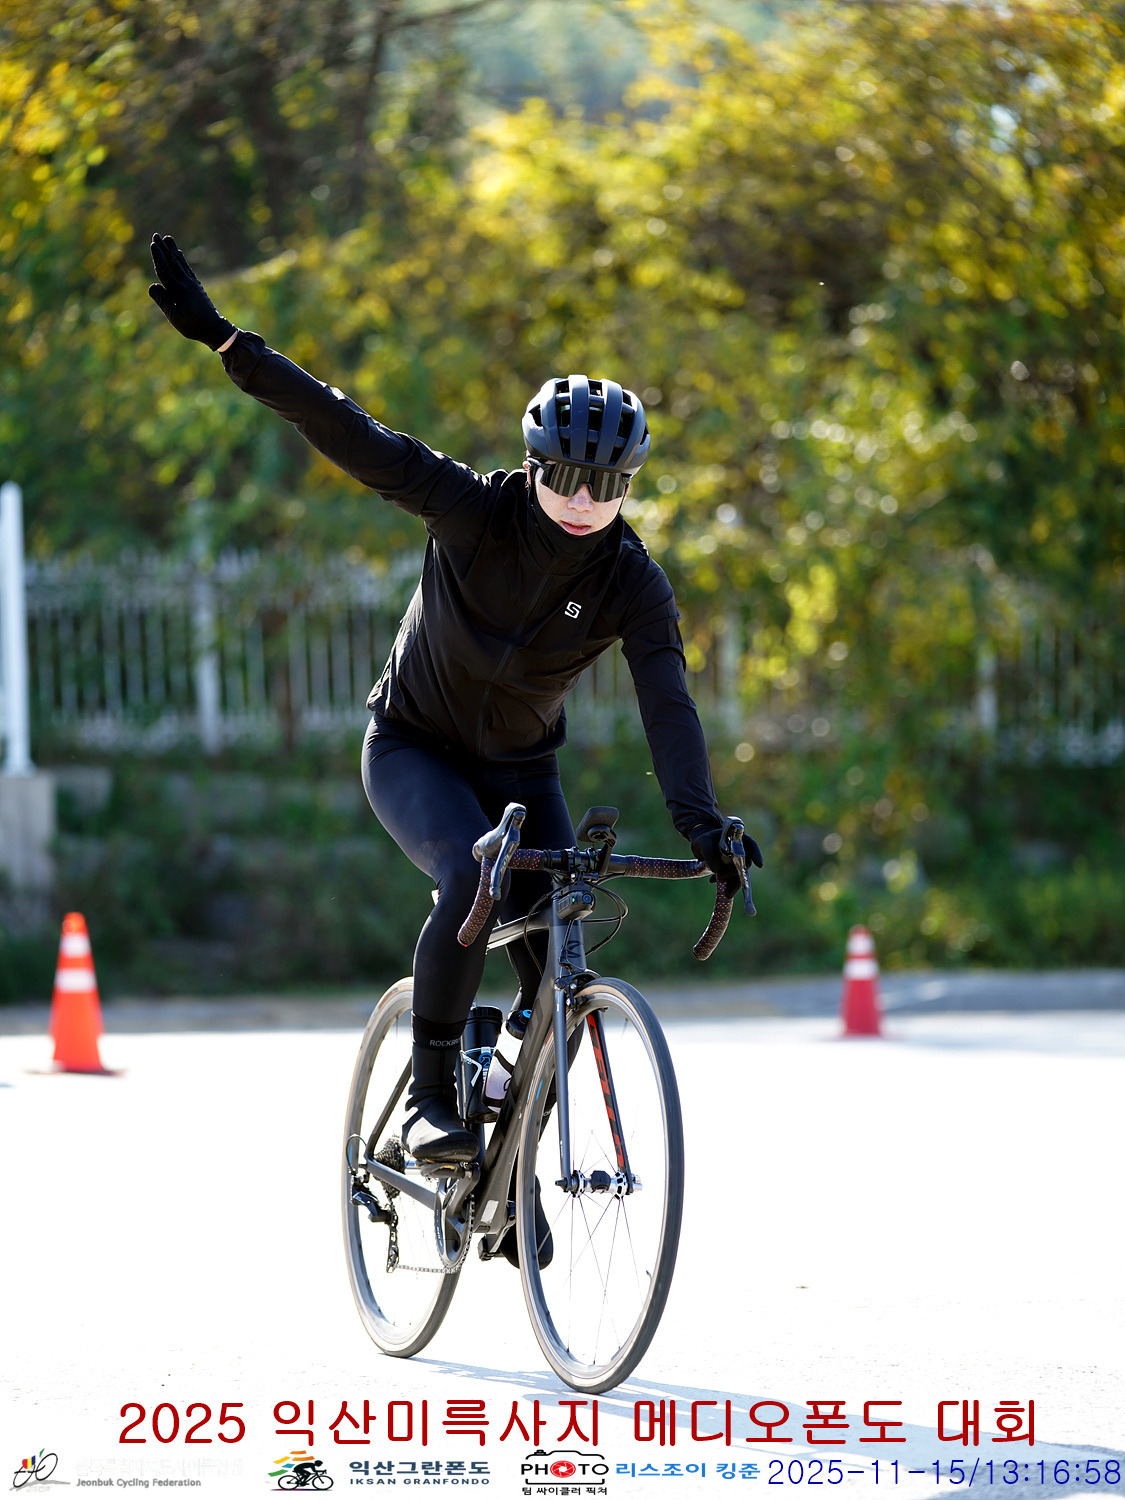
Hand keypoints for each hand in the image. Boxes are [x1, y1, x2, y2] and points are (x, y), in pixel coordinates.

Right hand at [148, 234, 235, 350]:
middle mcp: (185, 283)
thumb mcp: (174, 317)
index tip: (153, 244)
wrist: (213, 329)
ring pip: (180, 264)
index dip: (158, 257)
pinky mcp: (196, 286)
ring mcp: (191, 284)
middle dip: (164, 249)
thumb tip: (152, 285)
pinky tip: (179, 254)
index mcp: (178, 290)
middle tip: (157, 234)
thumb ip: (163, 301)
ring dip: (172, 250)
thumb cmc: (192, 326)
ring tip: (168, 238)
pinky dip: (182, 260)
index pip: (165, 270)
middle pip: (172, 263)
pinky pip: (187, 269)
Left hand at [691, 823, 763, 881]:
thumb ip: (709, 853)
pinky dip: (725, 884)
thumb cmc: (704, 840)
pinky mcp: (732, 873)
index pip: (751, 845)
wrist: (702, 847)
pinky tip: (712, 881)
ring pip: (740, 875)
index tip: (759, 865)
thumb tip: (716, 870)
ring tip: (726, 893)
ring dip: (733, 884)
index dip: (756, 854)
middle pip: (745, 863)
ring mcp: (738, 863)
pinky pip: (733, 880)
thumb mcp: (703, 842)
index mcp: (738, 838)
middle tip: (720, 878)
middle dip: (736, 873)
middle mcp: (741, 851)